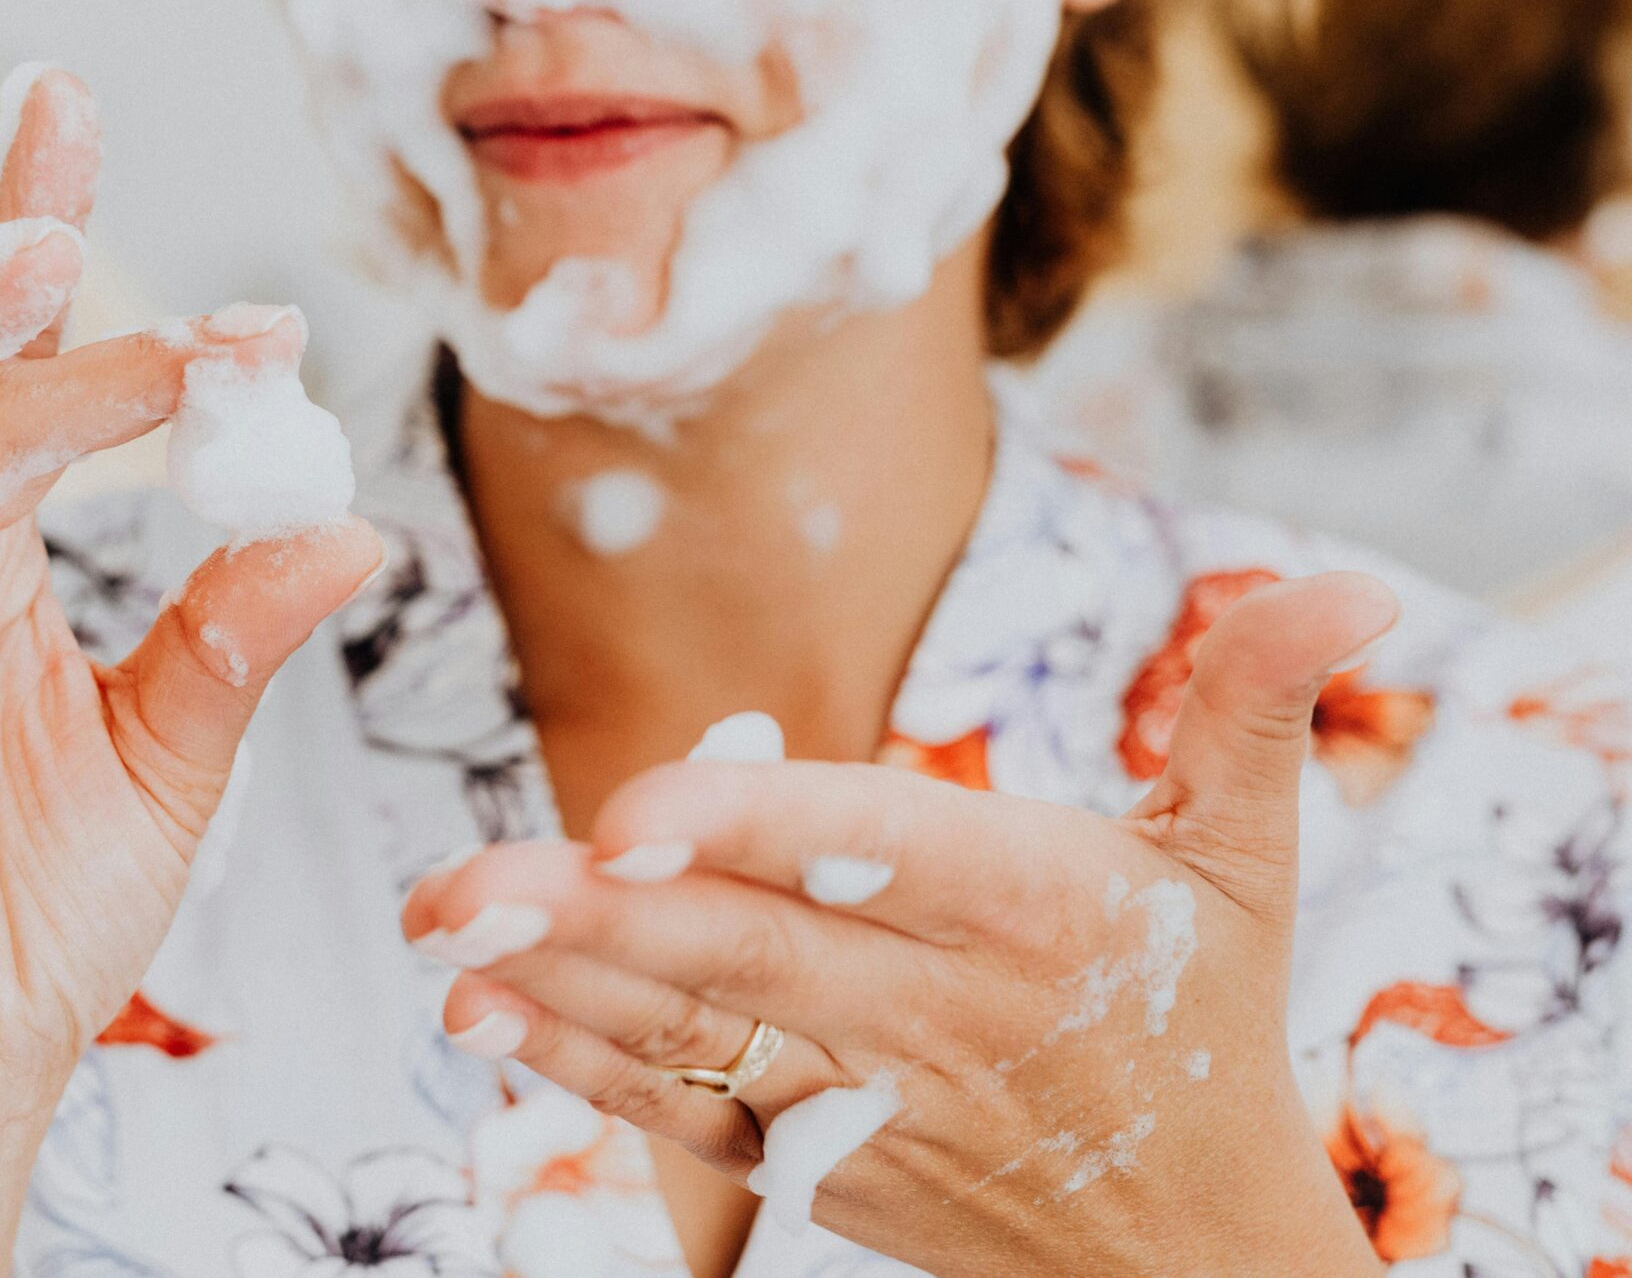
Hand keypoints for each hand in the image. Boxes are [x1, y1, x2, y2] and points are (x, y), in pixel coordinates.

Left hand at [403, 573, 1397, 1276]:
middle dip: (596, 915)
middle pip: (751, 957)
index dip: (760, 830)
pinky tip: (483, 1015)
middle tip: (461, 876)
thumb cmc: (1204, 1022)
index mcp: (1039, 913)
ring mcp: (867, 1101)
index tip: (635, 807)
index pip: (883, 856)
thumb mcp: (1246, 861)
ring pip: (694, 1038)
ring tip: (442, 931)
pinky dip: (579, 1066)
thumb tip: (1356, 587)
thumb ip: (1252, 709)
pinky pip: (683, 1115)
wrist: (1192, 1254)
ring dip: (556, 983)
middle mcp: (940, 1012)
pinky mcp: (817, 1165)